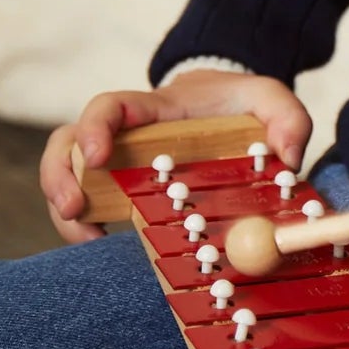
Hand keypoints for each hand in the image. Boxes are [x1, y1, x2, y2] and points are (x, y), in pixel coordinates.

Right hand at [40, 69, 312, 243]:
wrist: (227, 110)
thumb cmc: (241, 104)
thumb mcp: (272, 99)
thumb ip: (287, 117)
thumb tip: (288, 157)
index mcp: (156, 109)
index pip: (110, 106)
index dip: (95, 126)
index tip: (96, 154)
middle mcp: (125, 136)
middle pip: (67, 143)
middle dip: (60, 175)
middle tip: (73, 209)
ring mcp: (118, 164)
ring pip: (67, 177)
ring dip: (65, 211)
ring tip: (87, 239)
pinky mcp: (121, 192)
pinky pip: (89, 208)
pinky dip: (86, 229)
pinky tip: (103, 249)